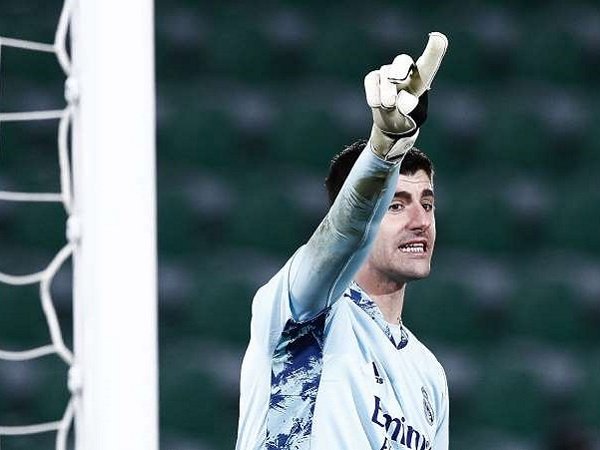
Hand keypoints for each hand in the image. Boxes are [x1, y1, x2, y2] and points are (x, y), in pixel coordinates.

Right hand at [365, 32, 447, 160]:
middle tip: (396, 80)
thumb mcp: (412, 118)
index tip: (438, 37)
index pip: (429, 63)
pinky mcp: (374, 78)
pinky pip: (372, 80)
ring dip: (386, 94)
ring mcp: (389, 73)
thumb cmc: (407, 118)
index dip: (434, 50)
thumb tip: (402, 100)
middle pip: (402, 61)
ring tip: (389, 107)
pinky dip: (373, 93)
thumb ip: (409, 110)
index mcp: (422, 79)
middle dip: (399, 69)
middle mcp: (406, 71)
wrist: (392, 124)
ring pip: (385, 76)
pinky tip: (376, 105)